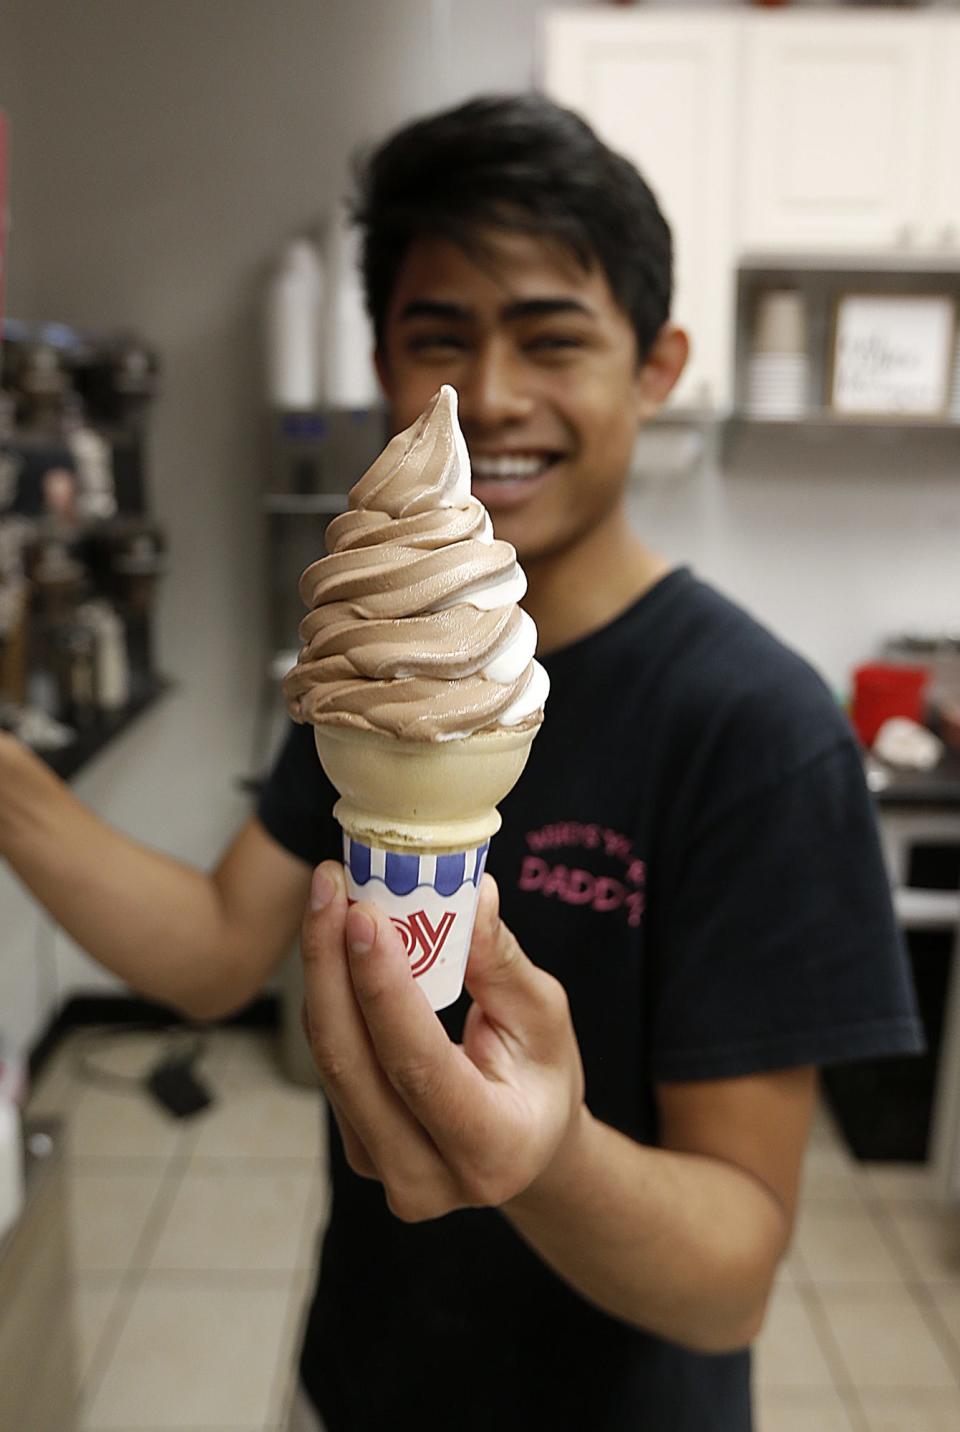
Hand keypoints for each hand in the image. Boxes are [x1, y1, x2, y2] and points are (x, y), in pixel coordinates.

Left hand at [300, 861, 585, 1221]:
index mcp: (493, 1149)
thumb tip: (474, 894)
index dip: (384, 990)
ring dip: (322, 972)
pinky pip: (330, 1063)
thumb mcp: (544, 1015)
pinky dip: (328, 995)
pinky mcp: (356, 1147)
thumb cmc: (543, 1076)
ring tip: (327, 896)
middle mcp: (428, 1178)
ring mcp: (381, 1169)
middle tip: (330, 886)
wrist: (529, 1144)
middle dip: (331, 966)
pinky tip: (333, 940)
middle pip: (354, 1064)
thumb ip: (501, 962)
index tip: (362, 915)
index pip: (420, 1066)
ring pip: (332, 1061)